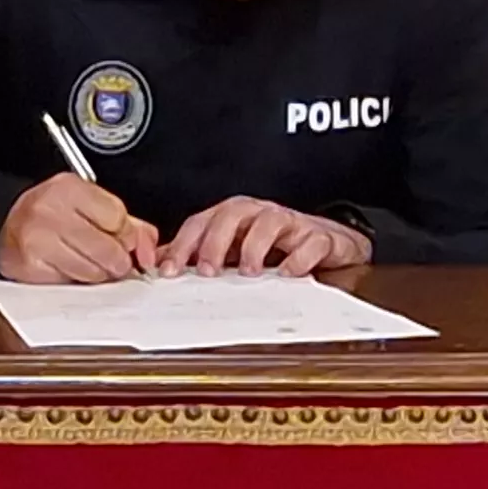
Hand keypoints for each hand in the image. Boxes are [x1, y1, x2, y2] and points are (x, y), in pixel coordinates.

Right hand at [0, 176, 160, 283]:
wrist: (5, 226)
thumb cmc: (51, 216)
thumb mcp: (89, 206)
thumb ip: (127, 224)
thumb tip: (150, 251)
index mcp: (69, 188)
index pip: (118, 218)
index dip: (127, 236)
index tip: (123, 242)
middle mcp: (50, 210)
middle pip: (108, 249)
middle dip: (117, 260)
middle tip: (111, 260)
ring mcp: (37, 238)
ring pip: (92, 271)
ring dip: (98, 274)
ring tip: (87, 263)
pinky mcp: (30, 266)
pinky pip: (70, 283)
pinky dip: (76, 281)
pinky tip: (69, 269)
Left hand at [156, 197, 371, 278]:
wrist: (329, 248)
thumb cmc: (278, 249)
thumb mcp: (234, 254)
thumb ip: (200, 257)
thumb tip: (158, 265)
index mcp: (234, 218)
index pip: (201, 222)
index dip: (183, 245)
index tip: (170, 272)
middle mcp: (259, 215)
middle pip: (233, 213)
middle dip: (216, 242)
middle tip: (209, 271)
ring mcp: (292, 224)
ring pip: (271, 220)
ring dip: (255, 246)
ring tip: (249, 272)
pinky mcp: (320, 238)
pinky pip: (311, 242)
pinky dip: (299, 258)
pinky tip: (288, 275)